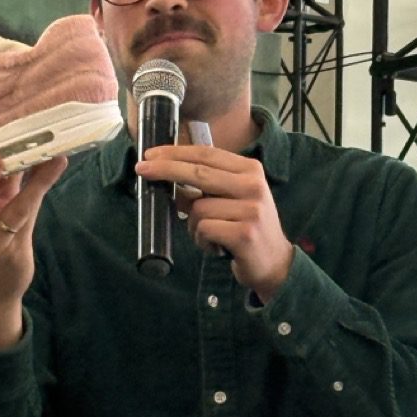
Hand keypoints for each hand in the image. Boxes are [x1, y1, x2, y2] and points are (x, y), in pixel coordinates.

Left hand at [136, 144, 293, 300]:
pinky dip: (202, 240)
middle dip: (165, 169)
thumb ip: (207, 185)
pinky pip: (204, 229)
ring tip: (209, 236)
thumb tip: (166, 176)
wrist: (275, 263)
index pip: (206, 154)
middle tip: (141, 169)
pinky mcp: (244, 234)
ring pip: (197, 208)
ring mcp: (250, 209)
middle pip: (198, 172)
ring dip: (193, 226)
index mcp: (250, 170)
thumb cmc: (246, 228)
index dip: (175, 152)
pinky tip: (216, 247)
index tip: (150, 153)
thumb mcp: (232, 199)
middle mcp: (253, 185)